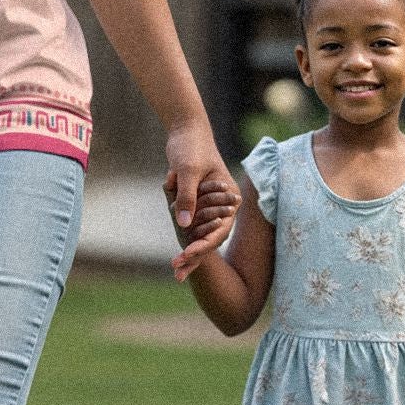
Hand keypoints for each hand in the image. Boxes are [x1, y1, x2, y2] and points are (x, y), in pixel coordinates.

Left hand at [163, 126, 239, 279]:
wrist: (185, 130)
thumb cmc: (191, 147)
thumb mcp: (188, 171)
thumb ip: (187, 198)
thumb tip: (183, 225)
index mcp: (228, 199)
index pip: (218, 229)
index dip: (203, 246)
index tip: (187, 257)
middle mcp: (221, 206)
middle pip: (210, 237)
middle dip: (195, 256)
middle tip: (178, 273)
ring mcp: (207, 205)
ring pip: (200, 235)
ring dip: (189, 252)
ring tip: (176, 270)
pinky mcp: (195, 203)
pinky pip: (189, 225)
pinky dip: (183, 239)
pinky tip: (177, 256)